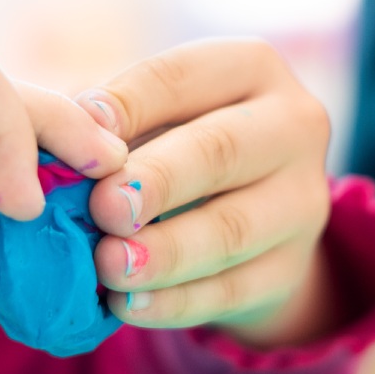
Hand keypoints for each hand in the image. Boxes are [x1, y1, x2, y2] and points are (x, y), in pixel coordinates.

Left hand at [74, 39, 335, 346]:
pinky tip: (130, 306)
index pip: (184, 76)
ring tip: (110, 265)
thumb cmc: (174, 145)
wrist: (245, 217)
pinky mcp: (292, 268)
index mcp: (251, 67)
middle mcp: (293, 126)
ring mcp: (302, 201)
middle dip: (157, 180)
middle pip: (221, 150)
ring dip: (165, 252)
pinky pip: (234, 290)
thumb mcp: (151, 113)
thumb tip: (72, 131)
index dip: (130, 103)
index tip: (79, 127)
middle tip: (103, 208)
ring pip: (232, 229)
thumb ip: (114, 119)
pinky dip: (176, 302)